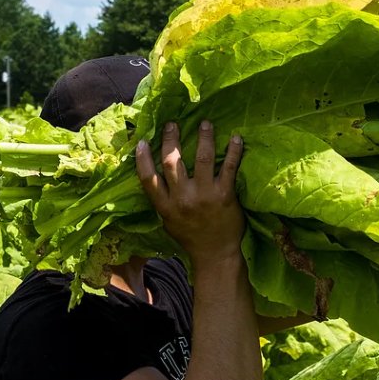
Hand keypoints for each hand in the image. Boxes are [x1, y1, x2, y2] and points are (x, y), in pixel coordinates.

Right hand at [135, 121, 244, 268]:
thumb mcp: (168, 221)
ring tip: (206, 124)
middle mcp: (183, 199)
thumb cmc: (191, 237)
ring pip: (202, 158)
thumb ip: (162, 200)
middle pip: (172, 162)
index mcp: (165, 206)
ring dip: (204, 137)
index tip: (143, 141)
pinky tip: (235, 138)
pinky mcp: (225, 195)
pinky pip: (229, 167)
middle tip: (173, 124)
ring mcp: (204, 195)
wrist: (215, 255)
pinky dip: (233, 151)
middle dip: (171, 139)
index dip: (143, 158)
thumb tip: (154, 176)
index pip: (148, 178)